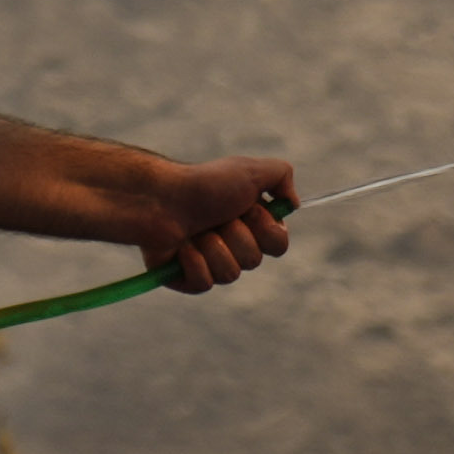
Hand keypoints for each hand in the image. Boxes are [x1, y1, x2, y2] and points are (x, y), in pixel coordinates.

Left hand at [139, 150, 299, 294]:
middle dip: (235, 236)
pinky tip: (181, 246)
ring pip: (230, 274)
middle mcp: (233, 244)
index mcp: (251, 223)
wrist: (160, 198)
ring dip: (213, 247)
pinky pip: (204, 283)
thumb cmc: (205, 184)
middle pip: (254, 261)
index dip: (266, 229)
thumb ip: (282, 176)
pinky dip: (193, 261)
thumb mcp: (250, 169)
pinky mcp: (187, 278)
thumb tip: (293, 204)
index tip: (248, 209)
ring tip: (195, 230)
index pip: (279, 244)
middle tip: (217, 217)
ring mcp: (210, 262)